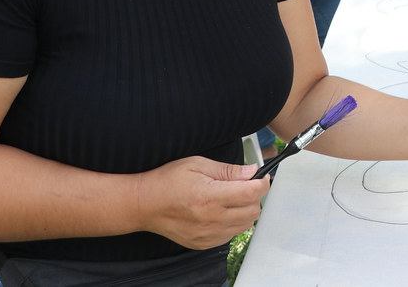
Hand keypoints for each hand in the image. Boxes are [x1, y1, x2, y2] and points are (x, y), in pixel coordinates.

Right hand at [136, 157, 267, 249]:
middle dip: (255, 196)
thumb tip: (252, 171)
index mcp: (210, 197)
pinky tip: (221, 211)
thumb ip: (228, 170)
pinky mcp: (204, 243)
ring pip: (245, 225)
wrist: (145, 205)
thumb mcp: (197, 164)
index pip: (251, 193)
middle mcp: (211, 219)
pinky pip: (231, 235)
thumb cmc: (168, 181)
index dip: (262, 183)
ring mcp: (208, 234)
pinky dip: (233, 223)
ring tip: (231, 198)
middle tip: (245, 185)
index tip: (262, 177)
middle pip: (253, 211)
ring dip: (245, 210)